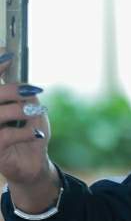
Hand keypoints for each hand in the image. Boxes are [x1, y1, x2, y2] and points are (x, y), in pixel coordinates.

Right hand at [0, 59, 55, 200]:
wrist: (31, 164)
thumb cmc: (29, 134)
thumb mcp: (31, 112)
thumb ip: (25, 96)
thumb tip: (24, 85)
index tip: (10, 56)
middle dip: (10, 91)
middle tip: (30, 91)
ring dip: (18, 110)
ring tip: (35, 111)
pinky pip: (5, 136)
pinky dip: (24, 132)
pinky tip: (36, 133)